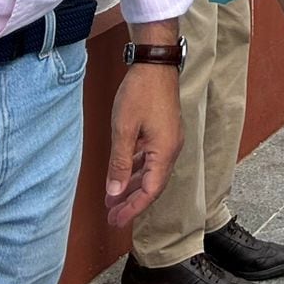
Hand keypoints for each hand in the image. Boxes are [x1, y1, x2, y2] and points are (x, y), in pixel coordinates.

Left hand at [104, 58, 182, 225]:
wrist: (155, 63)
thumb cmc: (141, 92)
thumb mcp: (124, 130)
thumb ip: (120, 163)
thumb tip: (115, 192)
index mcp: (164, 152)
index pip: (151, 191)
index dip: (133, 208)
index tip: (116, 220)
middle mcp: (171, 148)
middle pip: (153, 185)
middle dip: (132, 202)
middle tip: (113, 217)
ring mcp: (169, 139)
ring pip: (152, 172)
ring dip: (133, 186)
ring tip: (114, 199)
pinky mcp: (164, 131)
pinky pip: (151, 158)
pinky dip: (137, 169)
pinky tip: (124, 173)